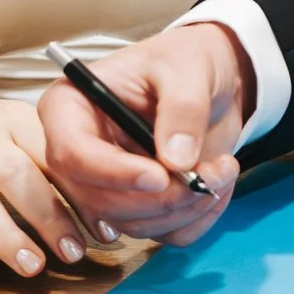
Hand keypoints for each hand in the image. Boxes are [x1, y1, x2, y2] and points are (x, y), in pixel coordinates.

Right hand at [0, 88, 89, 288]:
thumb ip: (57, 161)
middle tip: (74, 253)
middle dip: (47, 215)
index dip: (82, 192)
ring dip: (3, 235)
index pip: (52, 154)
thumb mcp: (20, 129)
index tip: (107, 229)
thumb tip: (110, 207)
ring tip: (33, 267)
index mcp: (12, 120)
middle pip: (13, 174)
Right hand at [38, 23, 246, 246]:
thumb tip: (176, 160)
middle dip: (158, 199)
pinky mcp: (139, 204)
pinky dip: (196, 219)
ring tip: (222, 171)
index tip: (160, 176)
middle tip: (206, 177)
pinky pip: (161, 233)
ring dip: (184, 208)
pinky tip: (219, 185)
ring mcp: (108, 183)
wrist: (213, 80)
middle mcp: (79, 151)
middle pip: (98, 200)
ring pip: (131, 223)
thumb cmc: (187, 60)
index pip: (71, 154)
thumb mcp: (187, 68)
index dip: (113, 173)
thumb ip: (182, 109)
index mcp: (71, 107)